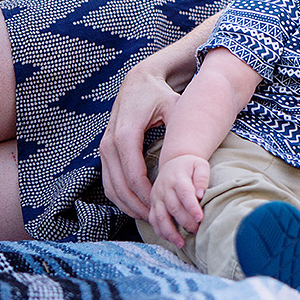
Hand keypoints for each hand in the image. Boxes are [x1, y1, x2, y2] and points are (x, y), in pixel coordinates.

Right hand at [99, 63, 180, 219]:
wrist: (139, 81)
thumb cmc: (160, 95)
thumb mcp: (174, 107)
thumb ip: (181, 129)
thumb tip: (196, 156)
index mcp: (126, 134)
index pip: (134, 175)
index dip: (148, 195)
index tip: (164, 207)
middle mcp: (110, 143)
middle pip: (121, 186)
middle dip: (139, 206)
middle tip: (159, 219)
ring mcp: (103, 148)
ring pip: (111, 187)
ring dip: (128, 205)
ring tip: (150, 216)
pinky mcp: (104, 151)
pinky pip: (108, 182)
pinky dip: (120, 197)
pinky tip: (137, 205)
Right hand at [147, 154, 208, 248]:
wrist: (173, 163)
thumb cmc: (190, 166)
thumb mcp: (200, 165)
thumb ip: (202, 178)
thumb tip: (200, 194)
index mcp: (178, 177)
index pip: (184, 193)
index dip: (191, 207)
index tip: (200, 218)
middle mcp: (164, 188)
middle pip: (173, 208)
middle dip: (185, 222)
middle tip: (197, 231)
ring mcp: (157, 197)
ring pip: (160, 217)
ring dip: (171, 232)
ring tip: (182, 243)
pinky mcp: (153, 205)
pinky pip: (153, 220)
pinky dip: (161, 232)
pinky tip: (171, 240)